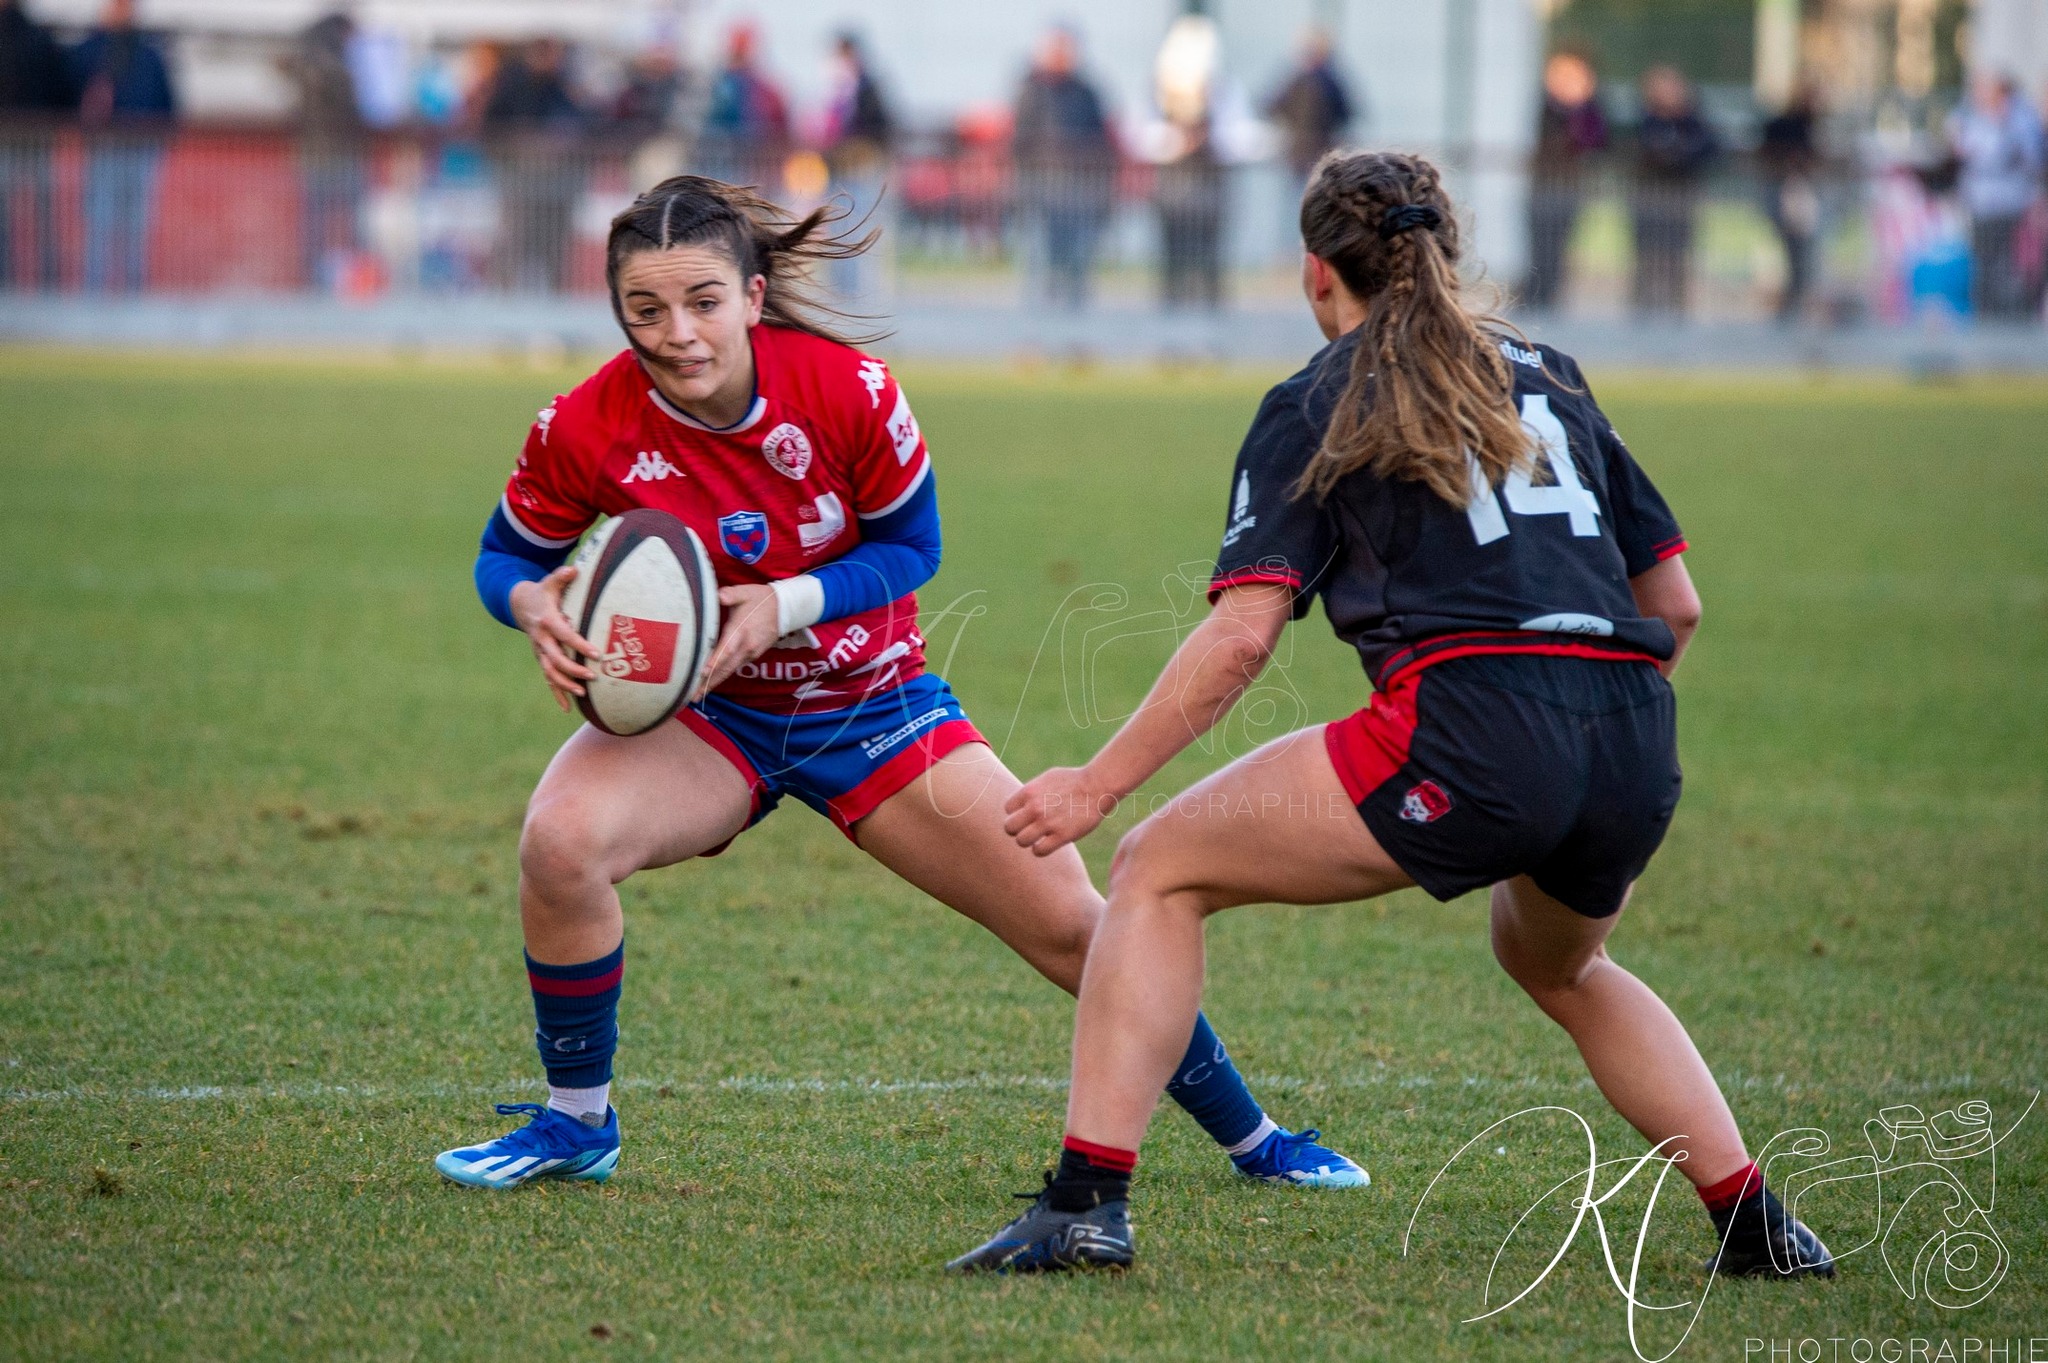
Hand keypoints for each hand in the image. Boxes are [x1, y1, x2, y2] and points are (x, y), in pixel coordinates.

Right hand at [511, 566, 597, 713]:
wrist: (519, 604)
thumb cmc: (543, 593)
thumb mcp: (549, 582)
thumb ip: (562, 576)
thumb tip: (574, 569)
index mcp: (547, 621)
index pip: (564, 635)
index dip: (579, 645)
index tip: (596, 654)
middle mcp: (541, 639)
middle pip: (555, 658)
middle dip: (573, 669)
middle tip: (593, 676)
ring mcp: (539, 651)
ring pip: (550, 672)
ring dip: (565, 684)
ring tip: (582, 694)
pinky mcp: (541, 659)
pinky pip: (548, 679)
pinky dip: (557, 693)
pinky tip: (568, 708)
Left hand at [693, 583, 781, 700]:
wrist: (785, 609)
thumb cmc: (761, 600)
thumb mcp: (746, 593)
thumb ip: (731, 594)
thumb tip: (720, 596)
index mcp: (742, 630)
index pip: (727, 648)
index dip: (715, 661)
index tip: (703, 672)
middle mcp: (746, 646)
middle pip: (726, 667)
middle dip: (709, 682)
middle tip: (692, 696)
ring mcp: (750, 653)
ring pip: (729, 670)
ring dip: (713, 683)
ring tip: (698, 695)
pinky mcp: (752, 656)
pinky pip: (734, 667)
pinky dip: (722, 676)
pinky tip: (710, 682)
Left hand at [1003, 765, 1119, 856]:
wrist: (1097, 786)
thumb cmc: (1073, 780)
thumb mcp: (1046, 778)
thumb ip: (1030, 792)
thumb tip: (1018, 805)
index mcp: (1029, 792)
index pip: (1007, 809)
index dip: (1016, 813)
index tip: (1027, 814)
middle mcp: (1035, 808)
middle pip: (1009, 827)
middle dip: (1017, 829)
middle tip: (1028, 828)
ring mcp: (1048, 823)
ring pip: (1021, 841)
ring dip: (1028, 841)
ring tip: (1038, 837)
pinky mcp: (1062, 836)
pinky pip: (1039, 851)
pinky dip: (1040, 849)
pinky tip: (1048, 843)